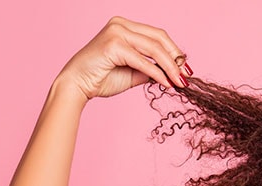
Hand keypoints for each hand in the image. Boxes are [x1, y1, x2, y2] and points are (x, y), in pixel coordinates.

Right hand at [54, 17, 191, 101]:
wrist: (76, 86)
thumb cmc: (100, 79)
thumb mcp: (133, 72)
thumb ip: (150, 69)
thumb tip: (172, 73)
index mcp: (124, 26)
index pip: (157, 35)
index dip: (174, 51)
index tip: (185, 68)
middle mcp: (120, 24)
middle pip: (159, 38)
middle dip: (176, 58)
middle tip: (186, 76)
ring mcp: (116, 32)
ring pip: (154, 49)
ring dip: (170, 67)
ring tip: (179, 82)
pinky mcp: (114, 45)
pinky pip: (144, 61)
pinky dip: (158, 73)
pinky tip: (166, 84)